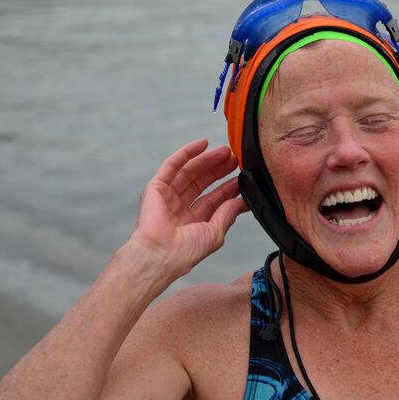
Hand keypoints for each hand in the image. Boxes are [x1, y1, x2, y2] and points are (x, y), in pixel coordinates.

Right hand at [128, 139, 247, 278]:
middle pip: (202, 183)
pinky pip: (172, 165)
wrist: (160, 255)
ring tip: (226, 151)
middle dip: (219, 170)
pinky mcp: (156, 188)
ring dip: (207, 159)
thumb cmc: (185, 252)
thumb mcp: (214, 232)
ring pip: (189, 172)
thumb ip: (228, 214)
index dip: (228, 187)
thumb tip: (241, 202)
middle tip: (235, 159)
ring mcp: (167, 197)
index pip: (214, 200)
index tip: (242, 177)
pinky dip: (187, 153)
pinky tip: (202, 144)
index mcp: (193, 222)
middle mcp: (180, 209)